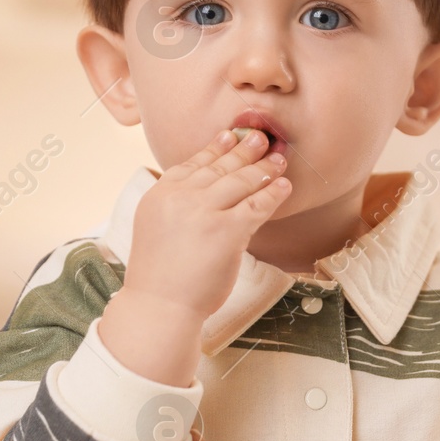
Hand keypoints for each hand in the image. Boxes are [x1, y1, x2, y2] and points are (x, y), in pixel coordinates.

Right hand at [123, 128, 290, 320]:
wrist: (159, 306)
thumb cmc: (159, 274)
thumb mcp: (155, 226)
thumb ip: (175, 203)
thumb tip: (204, 187)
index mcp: (160, 193)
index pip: (193, 162)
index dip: (215, 147)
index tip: (230, 134)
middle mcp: (180, 196)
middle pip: (220, 167)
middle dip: (245, 150)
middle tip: (262, 138)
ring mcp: (204, 212)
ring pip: (241, 181)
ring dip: (264, 168)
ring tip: (278, 159)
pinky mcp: (227, 231)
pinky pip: (257, 205)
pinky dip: (273, 193)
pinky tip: (283, 186)